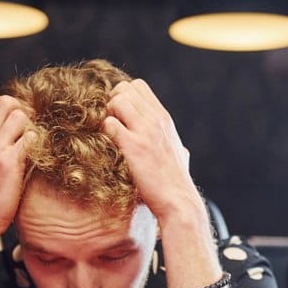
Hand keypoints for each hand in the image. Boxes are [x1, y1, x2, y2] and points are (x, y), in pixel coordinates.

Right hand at [0, 94, 35, 238]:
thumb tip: (12, 130)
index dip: (13, 107)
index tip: (21, 126)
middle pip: (9, 101)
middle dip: (24, 112)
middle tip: (29, 135)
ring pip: (21, 115)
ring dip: (31, 128)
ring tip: (32, 149)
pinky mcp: (10, 162)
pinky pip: (31, 138)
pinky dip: (38, 145)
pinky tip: (36, 160)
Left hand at [102, 79, 197, 221]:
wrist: (178, 201)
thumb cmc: (176, 182)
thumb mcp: (181, 155)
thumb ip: (177, 146)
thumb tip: (183, 152)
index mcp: (164, 118)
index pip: (138, 86)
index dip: (123, 96)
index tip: (121, 115)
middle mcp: (156, 120)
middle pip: (124, 89)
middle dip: (112, 103)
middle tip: (112, 125)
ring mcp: (145, 132)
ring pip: (116, 101)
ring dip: (107, 115)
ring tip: (111, 135)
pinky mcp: (133, 147)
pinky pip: (109, 124)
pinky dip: (105, 133)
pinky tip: (110, 147)